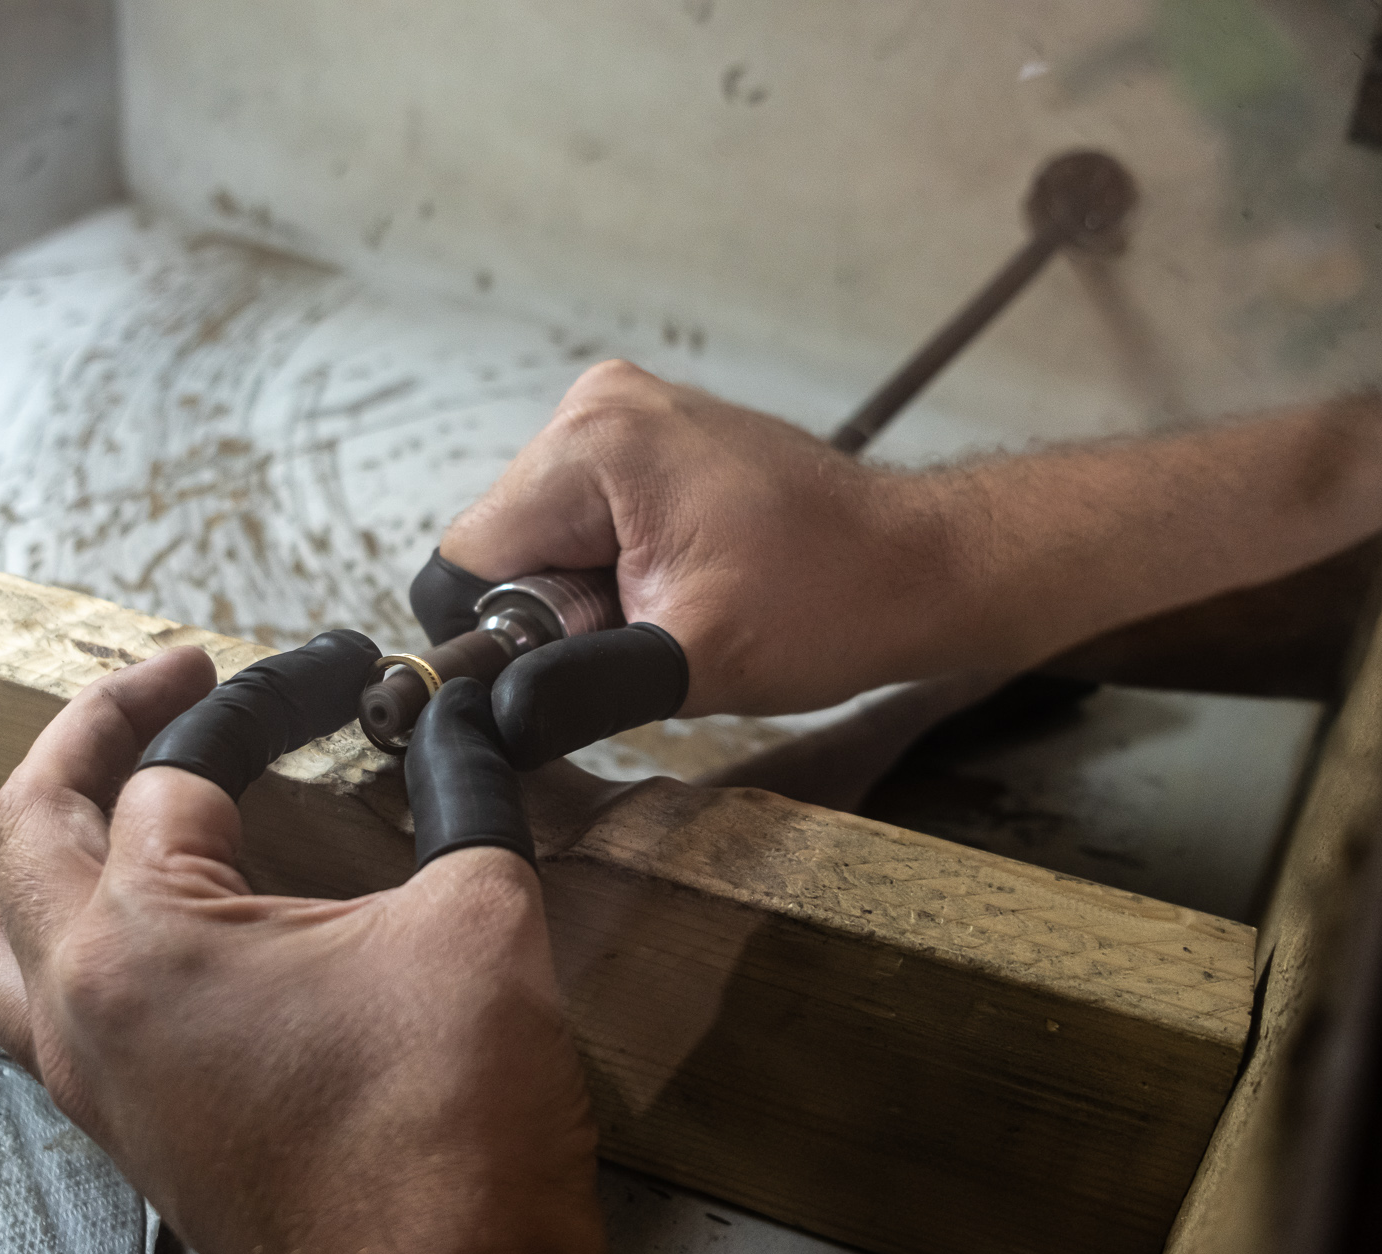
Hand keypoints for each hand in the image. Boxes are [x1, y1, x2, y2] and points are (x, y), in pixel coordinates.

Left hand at [0, 643, 632, 1253]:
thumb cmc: (452, 1141)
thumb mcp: (479, 918)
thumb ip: (462, 794)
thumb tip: (460, 727)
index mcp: (145, 944)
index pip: (175, 769)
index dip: (264, 700)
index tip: (336, 675)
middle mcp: (86, 1011)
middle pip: (32, 826)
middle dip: (97, 729)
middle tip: (175, 679)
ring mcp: (93, 1082)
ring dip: (40, 839)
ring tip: (105, 788)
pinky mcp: (126, 1131)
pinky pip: (36, 1009)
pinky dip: (59, 933)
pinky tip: (133, 925)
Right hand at [438, 360, 959, 717]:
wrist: (914, 570)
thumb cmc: (833, 599)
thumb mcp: (688, 663)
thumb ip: (572, 688)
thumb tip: (490, 720)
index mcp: (596, 440)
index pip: (468, 558)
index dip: (507, 631)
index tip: (583, 654)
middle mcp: (600, 405)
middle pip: (502, 545)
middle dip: (559, 610)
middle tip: (652, 626)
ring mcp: (625, 413)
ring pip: (540, 540)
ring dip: (589, 593)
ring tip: (677, 602)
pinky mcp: (646, 438)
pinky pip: (582, 521)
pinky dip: (615, 567)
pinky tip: (683, 580)